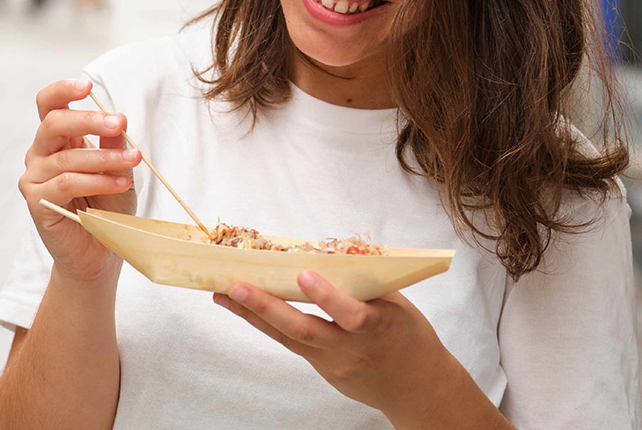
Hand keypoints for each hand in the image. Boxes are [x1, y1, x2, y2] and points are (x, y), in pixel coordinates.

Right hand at [18, 78, 141, 283]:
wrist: (99, 255)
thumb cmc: (108, 209)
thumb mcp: (119, 170)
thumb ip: (114, 146)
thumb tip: (118, 121)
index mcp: (58, 140)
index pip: (49, 105)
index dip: (63, 91)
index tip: (87, 86)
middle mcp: (40, 154)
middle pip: (54, 124)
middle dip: (89, 120)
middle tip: (120, 123)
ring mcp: (34, 178)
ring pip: (66, 158)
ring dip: (104, 157)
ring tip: (133, 162)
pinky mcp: (37, 202)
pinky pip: (65, 184)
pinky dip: (96, 181)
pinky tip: (119, 183)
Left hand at [214, 273, 477, 424]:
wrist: (418, 389)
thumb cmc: (409, 336)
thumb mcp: (398, 306)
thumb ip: (365, 284)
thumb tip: (326, 252)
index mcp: (379, 327)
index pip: (352, 314)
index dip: (327, 297)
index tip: (304, 275)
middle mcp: (351, 349)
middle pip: (304, 329)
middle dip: (267, 306)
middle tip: (235, 285)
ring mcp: (334, 363)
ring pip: (289, 338)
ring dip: (253, 314)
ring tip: (223, 294)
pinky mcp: (323, 370)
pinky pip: (292, 344)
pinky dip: (268, 324)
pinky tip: (244, 308)